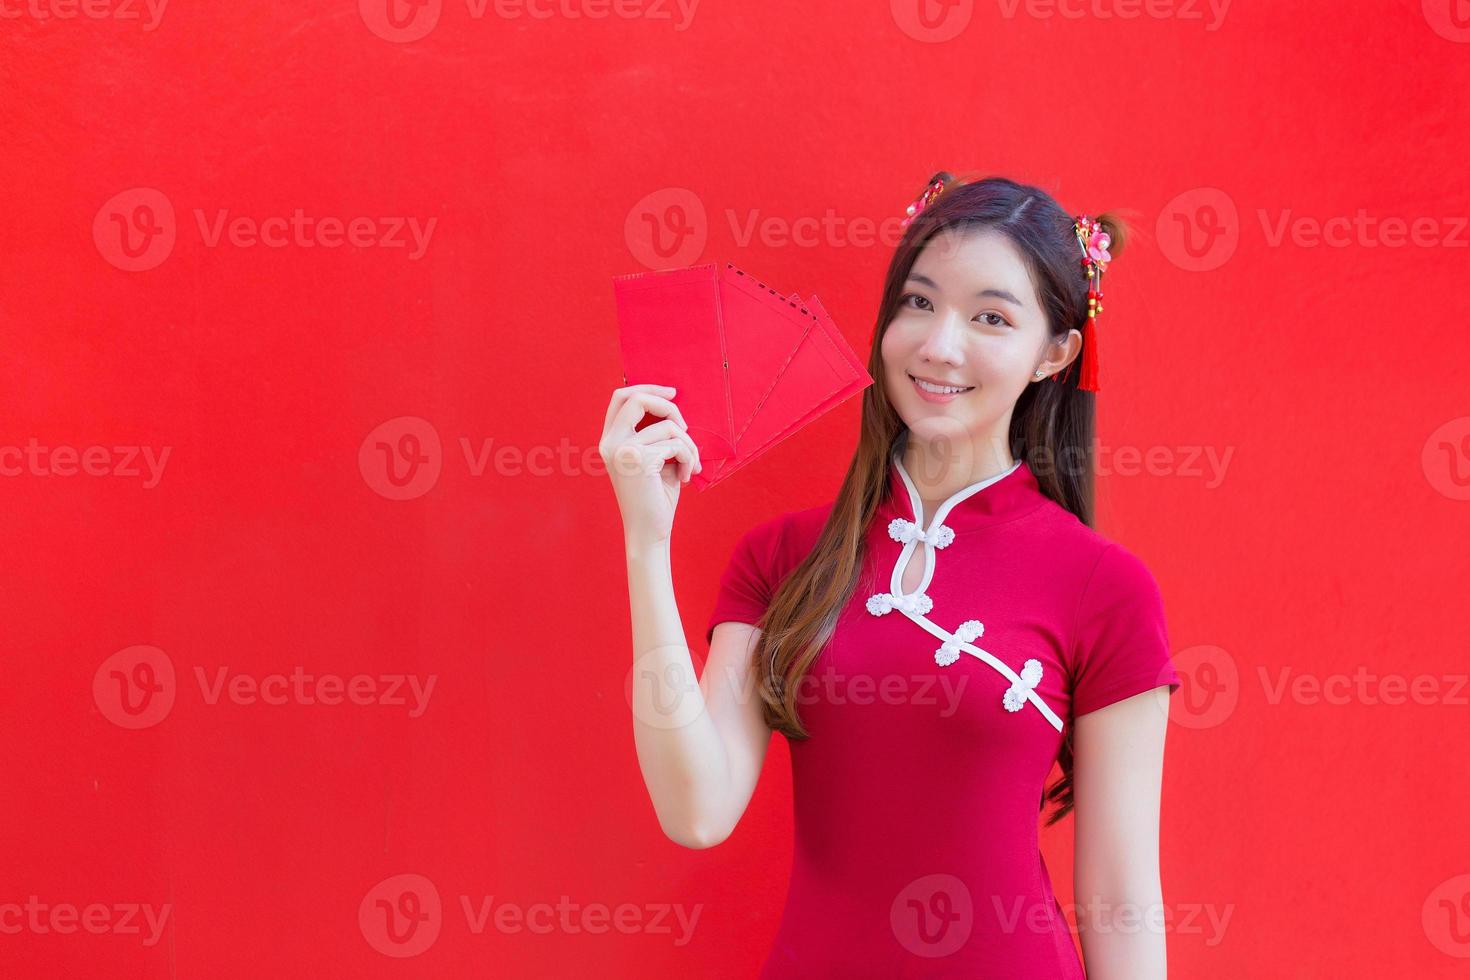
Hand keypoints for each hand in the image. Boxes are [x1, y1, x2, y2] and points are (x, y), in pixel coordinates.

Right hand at [598, 383, 702, 545]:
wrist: (649, 531)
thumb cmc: (655, 496)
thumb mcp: (653, 457)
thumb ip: (654, 432)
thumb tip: (673, 403)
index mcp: (609, 440)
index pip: (621, 397)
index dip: (647, 387)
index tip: (672, 392)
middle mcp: (610, 442)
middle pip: (639, 398)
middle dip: (670, 407)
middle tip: (686, 428)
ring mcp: (622, 450)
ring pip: (668, 426)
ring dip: (688, 444)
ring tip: (689, 465)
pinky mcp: (639, 460)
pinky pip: (676, 444)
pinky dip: (689, 458)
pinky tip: (686, 476)